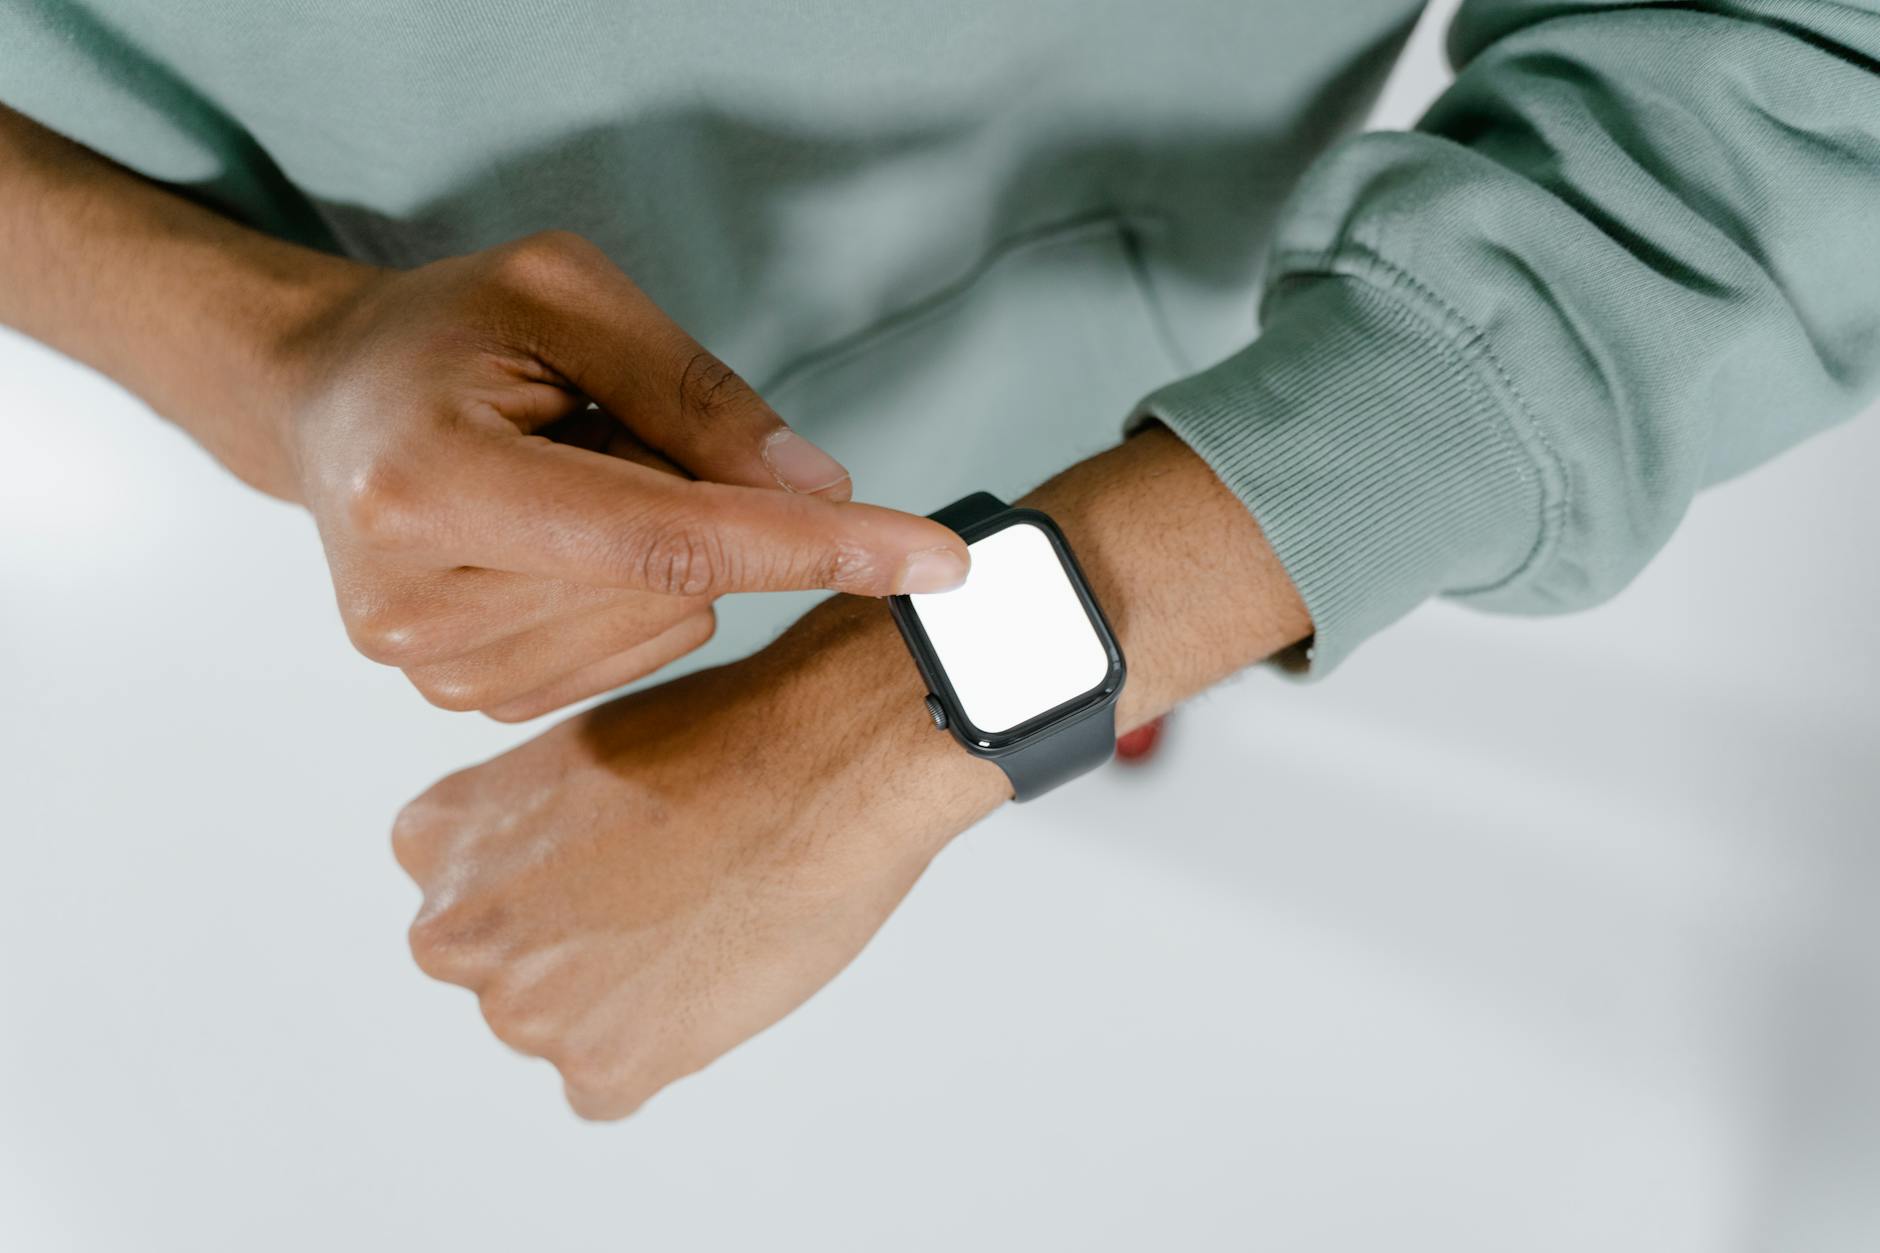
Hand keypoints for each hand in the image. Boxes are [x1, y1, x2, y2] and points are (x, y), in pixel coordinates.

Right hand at [280, 231, 967, 719]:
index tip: (939, 563)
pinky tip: (558, 539)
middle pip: (681, 582)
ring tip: (561, 478)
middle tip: (599, 428)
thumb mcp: (565, 294)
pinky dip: (638, 589)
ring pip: (671, 624)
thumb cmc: (445, 330)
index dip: (815, 551)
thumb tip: (823, 493)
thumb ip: (698, 394)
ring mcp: (433, 671)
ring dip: (665, 545)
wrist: (328, 402)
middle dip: (700, 497)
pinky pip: (638, 652)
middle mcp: (414, 605)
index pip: (667, 542)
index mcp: (427, 485)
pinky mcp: (465, 699)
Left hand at [391, 428, 1309, 1118]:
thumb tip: (545, 870)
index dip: (543, 884)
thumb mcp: (580, 748)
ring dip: (623, 999)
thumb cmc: (732, 737)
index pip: (459, 895)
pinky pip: (612, 1084)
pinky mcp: (606, 1064)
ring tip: (702, 923)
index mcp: (441, 838)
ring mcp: (528, 1005)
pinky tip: (712, 972)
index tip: (603, 865)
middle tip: (662, 896)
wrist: (830, 760)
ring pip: (562, 1027)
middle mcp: (460, 927)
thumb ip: (529, 824)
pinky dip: (664, 1047)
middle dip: (571, 949)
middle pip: (503, 970)